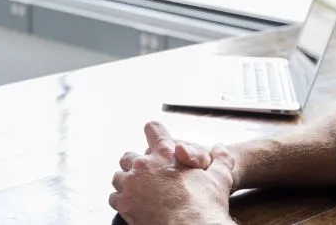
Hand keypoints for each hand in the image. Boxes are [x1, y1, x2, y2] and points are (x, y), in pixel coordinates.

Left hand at [109, 122, 235, 224]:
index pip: (153, 129)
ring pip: (118, 176)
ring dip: (126, 183)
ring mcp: (131, 183)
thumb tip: (220, 147)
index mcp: (165, 153)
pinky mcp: (124, 203)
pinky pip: (114, 197)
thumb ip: (221, 159)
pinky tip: (132, 206)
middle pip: (128, 156)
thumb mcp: (220, 179)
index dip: (153, 132)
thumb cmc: (205, 206)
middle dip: (135, 165)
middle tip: (145, 176)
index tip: (151, 135)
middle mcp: (144, 165)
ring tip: (137, 192)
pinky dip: (121, 201)